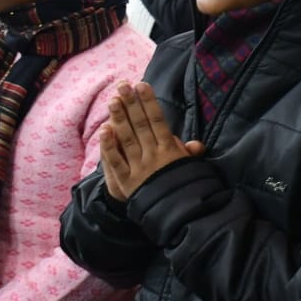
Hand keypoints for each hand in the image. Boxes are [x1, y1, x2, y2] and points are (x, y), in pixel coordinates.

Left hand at [99, 82, 202, 201]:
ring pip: (127, 139)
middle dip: (132, 104)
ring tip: (113, 100)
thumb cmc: (184, 188)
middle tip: (123, 85)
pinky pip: (116, 162)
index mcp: (170, 150)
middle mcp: (154, 156)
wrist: (178, 215)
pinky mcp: (127, 182)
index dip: (149, 102)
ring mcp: (139, 168)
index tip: (142, 85)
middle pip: (141, 125)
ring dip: (120, 119)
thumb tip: (196, 144)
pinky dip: (110, 147)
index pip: (158, 120)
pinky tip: (104, 130)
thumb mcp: (191, 169)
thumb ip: (189, 154)